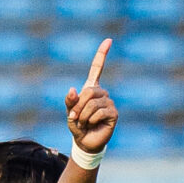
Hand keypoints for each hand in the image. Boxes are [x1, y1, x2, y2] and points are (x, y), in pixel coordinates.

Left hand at [64, 39, 115, 153]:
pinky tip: (93, 124)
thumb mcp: (70, 113)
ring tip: (84, 123)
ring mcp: (109, 102)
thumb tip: (72, 89)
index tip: (109, 40)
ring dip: (83, 115)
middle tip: (75, 117)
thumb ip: (70, 101)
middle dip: (79, 106)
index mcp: (91, 88)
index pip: (97, 68)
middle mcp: (102, 93)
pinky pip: (99, 112)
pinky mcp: (114, 113)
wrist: (85, 142)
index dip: (102, 54)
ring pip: (93, 103)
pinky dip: (91, 119)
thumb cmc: (77, 125)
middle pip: (89, 91)